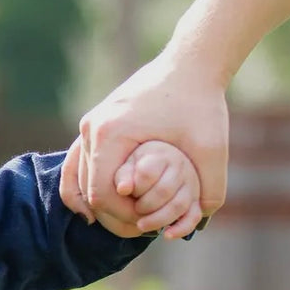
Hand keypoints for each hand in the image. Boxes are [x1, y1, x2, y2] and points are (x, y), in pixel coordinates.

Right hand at [60, 50, 229, 234]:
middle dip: (110, 213)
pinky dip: (82, 186)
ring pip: (77, 178)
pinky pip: (77, 163)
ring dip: (95, 202)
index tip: (147, 223)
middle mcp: (92, 128)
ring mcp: (89, 124)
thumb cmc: (201, 103)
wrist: (190, 63)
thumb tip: (198, 223)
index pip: (102, 193)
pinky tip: (93, 206)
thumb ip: (210, 188)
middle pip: (87, 189)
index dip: (122, 216)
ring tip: (117, 220)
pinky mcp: (93, 123)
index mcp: (112, 134)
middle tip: (137, 226)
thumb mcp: (212, 148)